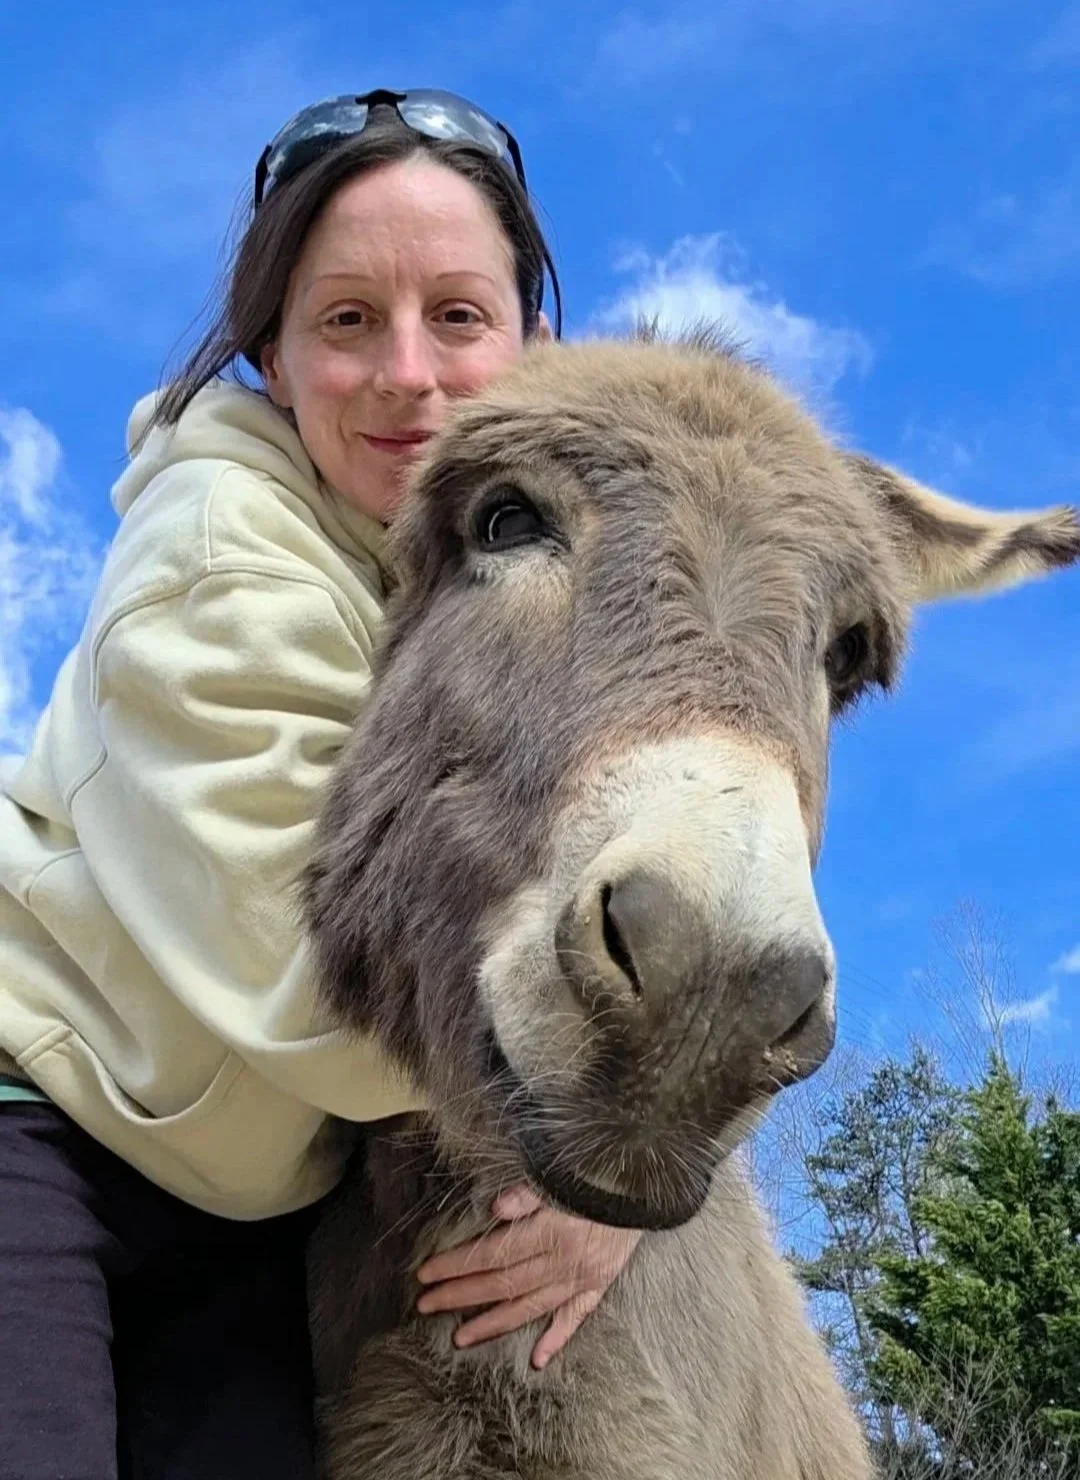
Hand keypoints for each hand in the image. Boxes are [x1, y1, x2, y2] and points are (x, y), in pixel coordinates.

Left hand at [414, 1182, 641, 1368]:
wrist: (649, 1186)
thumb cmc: (600, 1175)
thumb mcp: (564, 1176)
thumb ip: (528, 1193)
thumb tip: (494, 1209)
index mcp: (550, 1232)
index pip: (492, 1255)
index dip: (456, 1265)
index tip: (425, 1273)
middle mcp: (563, 1262)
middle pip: (502, 1285)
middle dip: (460, 1295)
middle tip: (426, 1305)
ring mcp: (581, 1279)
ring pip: (529, 1308)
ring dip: (493, 1324)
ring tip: (460, 1338)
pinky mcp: (599, 1286)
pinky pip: (574, 1318)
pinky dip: (556, 1339)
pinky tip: (538, 1360)